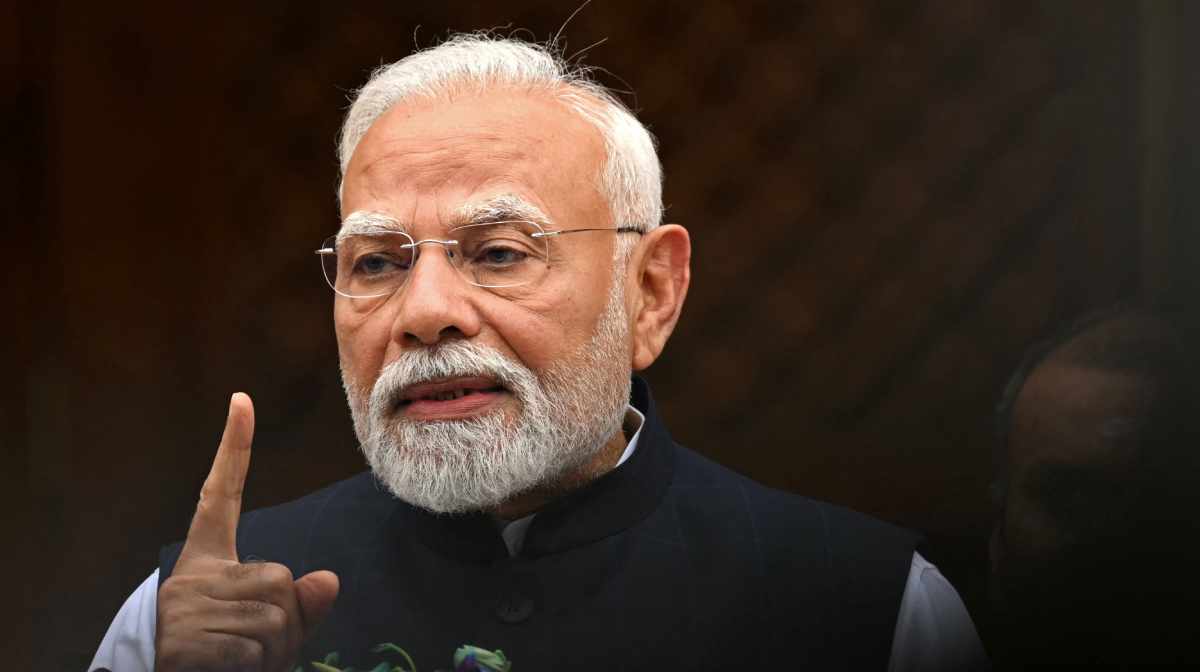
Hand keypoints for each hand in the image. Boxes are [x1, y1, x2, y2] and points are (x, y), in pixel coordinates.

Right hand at [155, 393, 339, 671]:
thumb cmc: (219, 655)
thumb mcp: (263, 627)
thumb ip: (299, 604)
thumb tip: (330, 580)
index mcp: (208, 560)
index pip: (221, 495)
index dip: (234, 448)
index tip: (242, 399)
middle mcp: (193, 574)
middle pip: (280, 579)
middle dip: (285, 623)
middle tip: (253, 646)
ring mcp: (184, 604)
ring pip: (274, 617)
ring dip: (272, 650)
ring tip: (238, 661)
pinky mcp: (182, 638)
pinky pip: (251, 648)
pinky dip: (251, 666)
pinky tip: (224, 668)